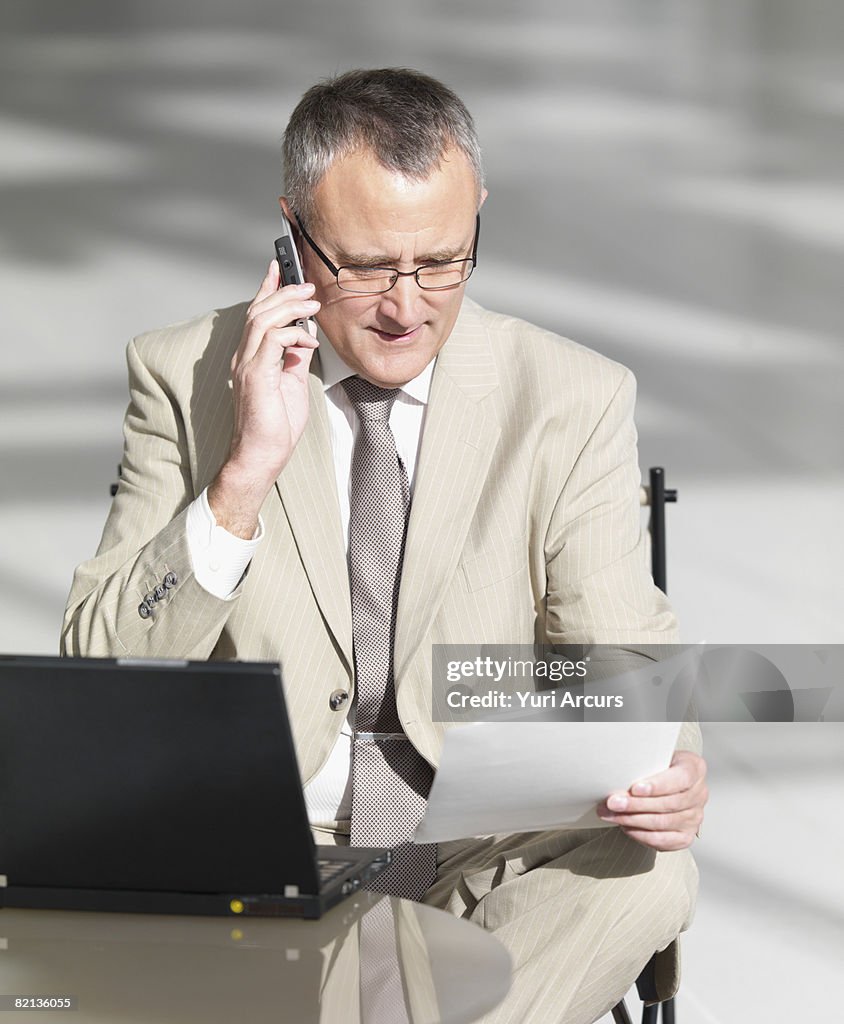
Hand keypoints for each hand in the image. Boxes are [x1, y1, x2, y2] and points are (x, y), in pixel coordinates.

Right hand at [209, 260, 319, 535]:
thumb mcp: (293, 382)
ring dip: (290, 307)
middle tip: (307, 285)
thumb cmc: (276, 425)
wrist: (263, 455)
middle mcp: (244, 356)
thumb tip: (306, 336)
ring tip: (312, 303)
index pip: (257, 313)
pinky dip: (292, 334)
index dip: (267, 287)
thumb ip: (296, 357)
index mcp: (252, 357)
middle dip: (283, 291)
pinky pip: (272, 341)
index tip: (280, 266)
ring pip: (262, 319)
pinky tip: (308, 340)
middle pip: (258, 310)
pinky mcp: (256, 376)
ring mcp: (247, 365)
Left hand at [598, 750, 707, 850]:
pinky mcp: (686, 836)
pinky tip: (626, 827)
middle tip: (613, 803)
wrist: (666, 784)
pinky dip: (641, 835)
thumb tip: (619, 775)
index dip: (658, 785)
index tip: (635, 789)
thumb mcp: (655, 757)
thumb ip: (645, 764)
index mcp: (695, 768)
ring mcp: (695, 817)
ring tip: (612, 815)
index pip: (681, 778)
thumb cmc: (658, 768)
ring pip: (663, 823)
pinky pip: (663, 841)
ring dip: (633, 820)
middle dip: (636, 804)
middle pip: (669, 803)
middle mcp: (699, 794)